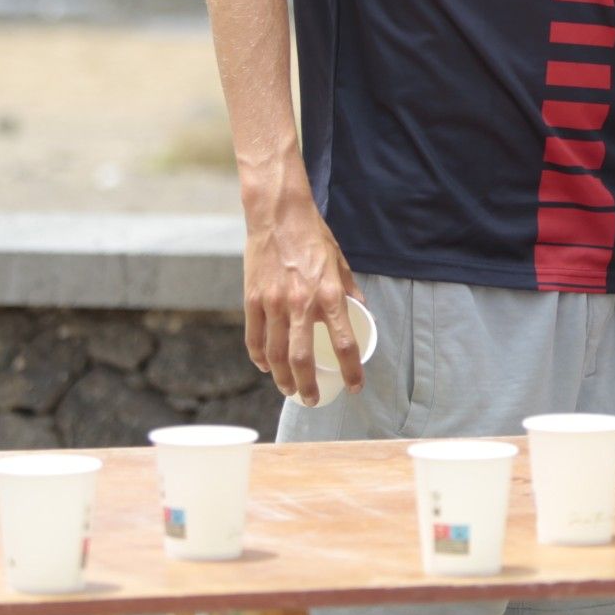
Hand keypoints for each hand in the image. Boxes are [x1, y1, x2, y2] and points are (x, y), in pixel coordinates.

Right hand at [243, 198, 365, 404]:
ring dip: (282, 378)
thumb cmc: (313, 237)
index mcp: (330, 295)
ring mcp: (274, 303)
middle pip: (302, 359)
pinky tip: (266, 367)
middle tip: (313, 399)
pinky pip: (254, 338)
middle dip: (308, 386)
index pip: (344, 344)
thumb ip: (350, 290)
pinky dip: (259, 358)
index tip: (354, 387)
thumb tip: (361, 312)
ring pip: (275, 355)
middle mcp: (302, 304)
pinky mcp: (253, 300)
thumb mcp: (341, 262)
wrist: (278, 215)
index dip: (351, 371)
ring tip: (290, 390)